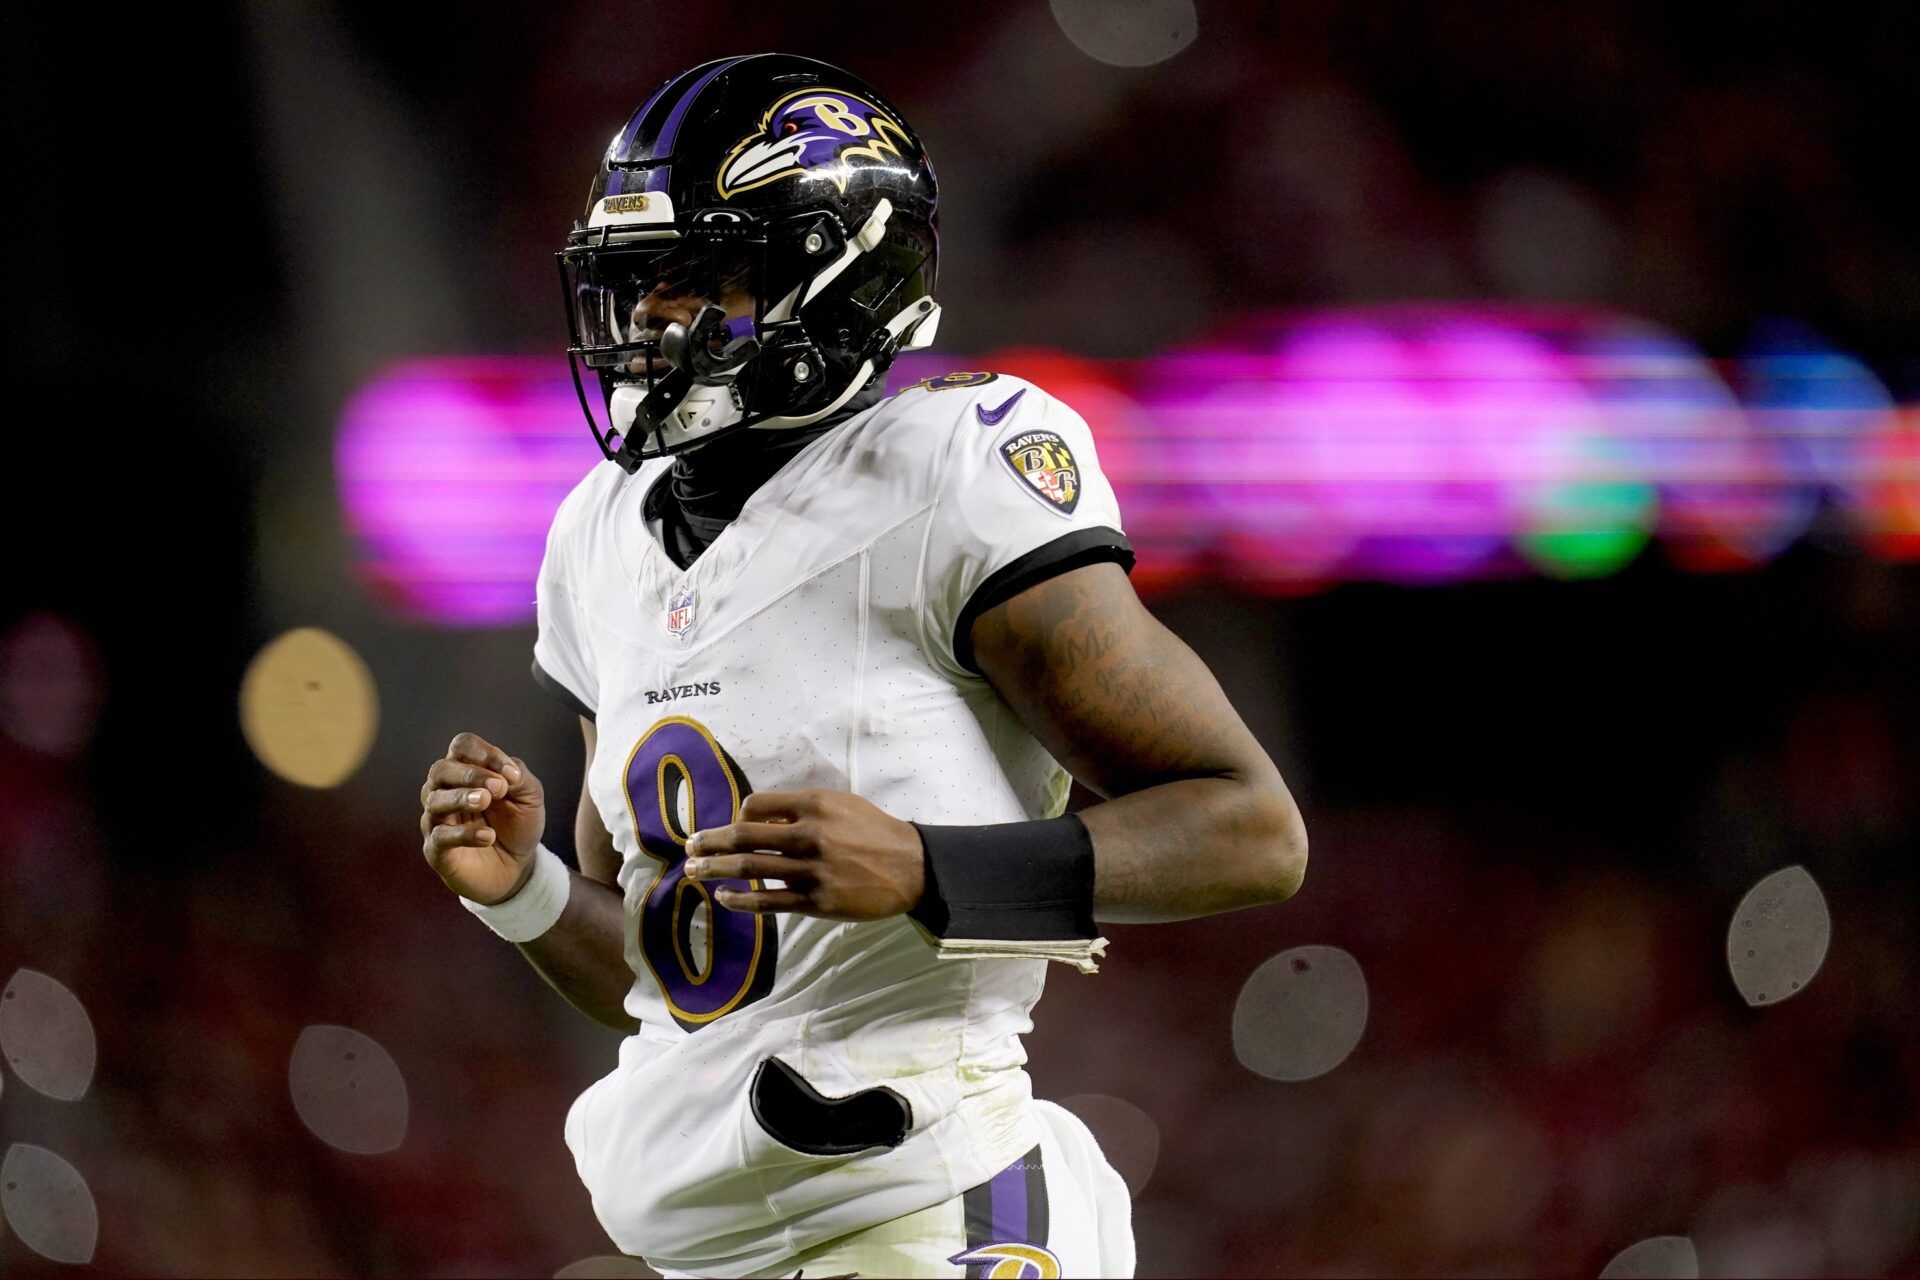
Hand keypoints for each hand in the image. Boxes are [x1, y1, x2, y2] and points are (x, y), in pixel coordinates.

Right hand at [419, 732, 546, 904]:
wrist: (517, 868)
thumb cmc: (517, 825)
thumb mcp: (529, 796)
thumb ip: (518, 777)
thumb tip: (506, 773)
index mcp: (466, 772)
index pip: (462, 747)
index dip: (485, 753)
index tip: (512, 775)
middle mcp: (444, 791)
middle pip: (440, 769)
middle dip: (469, 774)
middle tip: (498, 789)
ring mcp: (437, 820)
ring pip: (434, 800)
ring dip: (461, 797)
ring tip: (486, 802)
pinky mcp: (436, 851)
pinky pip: (440, 837)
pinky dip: (463, 834)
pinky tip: (488, 836)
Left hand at [682, 790, 923, 920]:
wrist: (911, 867)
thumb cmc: (873, 831)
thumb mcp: (840, 805)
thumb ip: (801, 809)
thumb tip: (758, 820)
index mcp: (813, 805)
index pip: (755, 806)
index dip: (736, 816)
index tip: (729, 828)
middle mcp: (808, 835)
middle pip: (743, 837)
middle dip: (710, 842)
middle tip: (688, 846)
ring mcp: (810, 870)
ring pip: (749, 869)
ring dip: (715, 869)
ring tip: (692, 870)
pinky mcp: (815, 901)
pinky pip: (768, 901)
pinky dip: (740, 900)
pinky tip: (723, 897)